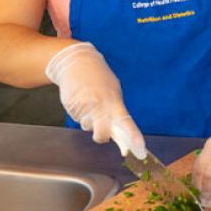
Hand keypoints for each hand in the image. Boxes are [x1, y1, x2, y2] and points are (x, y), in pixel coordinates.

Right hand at [45, 42, 145, 158]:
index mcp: (113, 100)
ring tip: (89, 101)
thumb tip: (120, 131)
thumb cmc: (99, 77)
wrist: (76, 61)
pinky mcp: (70, 106)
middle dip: (102, 136)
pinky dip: (79, 112)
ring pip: (87, 126)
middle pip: (102, 133)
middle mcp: (98, 105)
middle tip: (101, 131)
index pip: (126, 122)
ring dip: (89, 120)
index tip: (140, 149)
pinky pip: (77, 118)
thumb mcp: (113, 90)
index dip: (133, 137)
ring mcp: (83, 106)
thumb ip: (116, 110)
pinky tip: (80, 99)